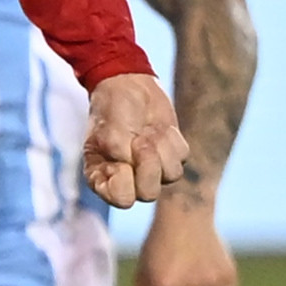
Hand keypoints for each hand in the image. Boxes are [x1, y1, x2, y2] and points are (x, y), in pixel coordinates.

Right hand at [78, 72, 191, 208]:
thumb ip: (121, 157)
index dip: (126, 181)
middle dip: (149, 165)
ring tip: (148, 131)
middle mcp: (127, 178)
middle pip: (150, 193)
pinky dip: (172, 141)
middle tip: (140, 141)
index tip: (120, 158)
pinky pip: (182, 159)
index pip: (122, 200)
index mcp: (102, 178)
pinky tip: (159, 129)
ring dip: (161, 149)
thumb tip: (139, 169)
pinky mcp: (170, 156)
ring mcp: (151, 169)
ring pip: (170, 176)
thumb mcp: (109, 133)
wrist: (129, 85)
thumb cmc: (112, 110)